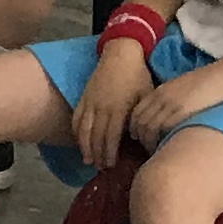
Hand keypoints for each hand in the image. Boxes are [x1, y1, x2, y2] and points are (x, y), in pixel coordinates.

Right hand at [69, 38, 157, 169]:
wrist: (121, 54)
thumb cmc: (138, 76)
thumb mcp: (146, 96)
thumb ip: (141, 116)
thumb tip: (140, 138)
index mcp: (117, 109)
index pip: (110, 137)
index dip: (109, 153)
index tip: (111, 165)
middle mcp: (100, 108)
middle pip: (95, 137)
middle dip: (98, 154)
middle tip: (101, 169)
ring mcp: (89, 103)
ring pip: (83, 130)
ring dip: (84, 147)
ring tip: (88, 160)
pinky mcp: (84, 97)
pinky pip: (77, 118)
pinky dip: (76, 132)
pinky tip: (78, 142)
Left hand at [128, 57, 222, 146]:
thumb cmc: (209, 85)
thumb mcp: (183, 89)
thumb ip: (171, 101)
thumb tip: (166, 118)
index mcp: (160, 92)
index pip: (136, 113)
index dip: (135, 128)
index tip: (140, 139)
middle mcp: (161, 98)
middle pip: (140, 122)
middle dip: (140, 138)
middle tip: (147, 149)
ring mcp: (170, 105)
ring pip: (148, 128)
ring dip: (149, 142)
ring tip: (157, 152)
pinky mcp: (181, 112)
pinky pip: (162, 130)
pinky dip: (159, 141)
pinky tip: (166, 148)